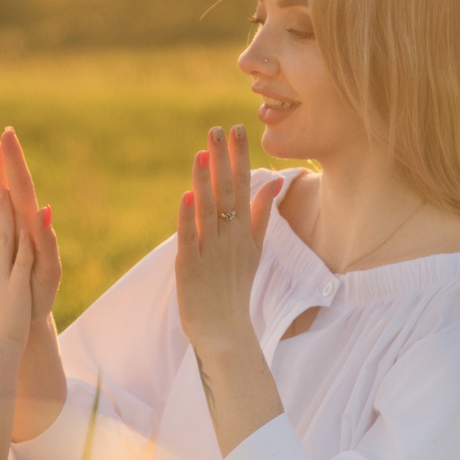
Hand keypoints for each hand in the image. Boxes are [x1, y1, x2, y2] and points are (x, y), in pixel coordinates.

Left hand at [0, 114, 58, 313]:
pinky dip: (41, 230)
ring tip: (9, 142)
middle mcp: (15, 224)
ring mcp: (30, 241)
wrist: (20, 326)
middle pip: (1, 180)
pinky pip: (42, 245)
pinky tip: (38, 210)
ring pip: (22, 200)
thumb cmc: (0, 296)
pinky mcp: (44, 264)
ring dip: (16, 172)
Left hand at [174, 123, 283, 354]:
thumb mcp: (255, 249)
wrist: (226, 331)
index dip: (239, 157)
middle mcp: (230, 238)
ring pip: (207, 211)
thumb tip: (273, 182)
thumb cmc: (236, 288)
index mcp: (245, 231)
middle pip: (227, 192)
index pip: (243, 186)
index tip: (237, 128)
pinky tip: (186, 197)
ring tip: (202, 153)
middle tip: (218, 129)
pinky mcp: (190, 267)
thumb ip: (262, 214)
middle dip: (223, 160)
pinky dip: (188, 219)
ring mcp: (210, 252)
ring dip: (205, 182)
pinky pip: (189, 238)